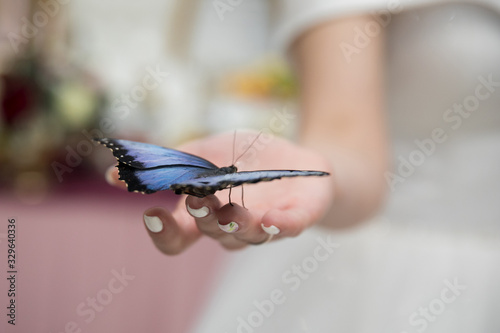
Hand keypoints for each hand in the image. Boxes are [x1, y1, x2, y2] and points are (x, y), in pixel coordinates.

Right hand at [106, 131, 333, 253]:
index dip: (162, 233)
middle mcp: (231, 227)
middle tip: (199, 199)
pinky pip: (288, 228)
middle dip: (203, 218)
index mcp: (205, 215)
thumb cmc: (249, 158)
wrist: (300, 162)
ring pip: (246, 236)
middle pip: (211, 234)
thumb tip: (115, 171)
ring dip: (236, 223)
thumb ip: (172, 162)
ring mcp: (265, 226)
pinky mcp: (296, 219)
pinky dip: (279, 226)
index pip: (178, 239)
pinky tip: (272, 219)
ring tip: (232, 209)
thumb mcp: (207, 150)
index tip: (150, 212)